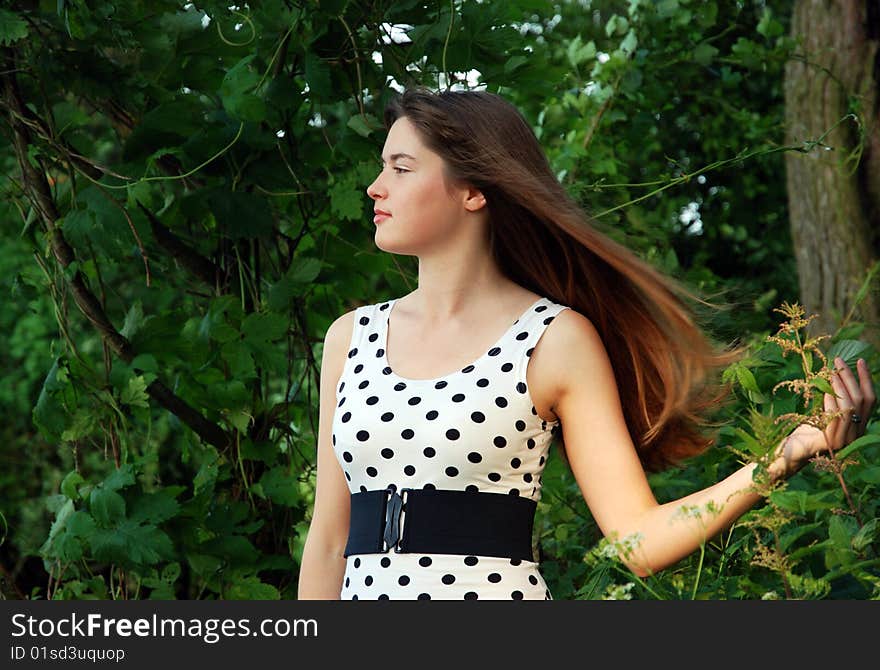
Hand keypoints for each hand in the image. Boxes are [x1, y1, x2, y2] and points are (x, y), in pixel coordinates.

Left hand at [772, 357, 875, 477]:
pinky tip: (824, 390)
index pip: (870, 400)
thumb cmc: (807, 428)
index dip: (866, 379)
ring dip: (840, 386)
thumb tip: (833, 371)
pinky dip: (831, 400)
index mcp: (858, 425)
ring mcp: (845, 438)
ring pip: (850, 406)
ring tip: (830, 372)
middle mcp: (856, 433)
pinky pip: (835, 416)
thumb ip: (833, 397)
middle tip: (838, 360)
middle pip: (861, 400)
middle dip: (851, 377)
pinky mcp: (832, 440)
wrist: (792, 451)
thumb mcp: (824, 411)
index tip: (859, 361)